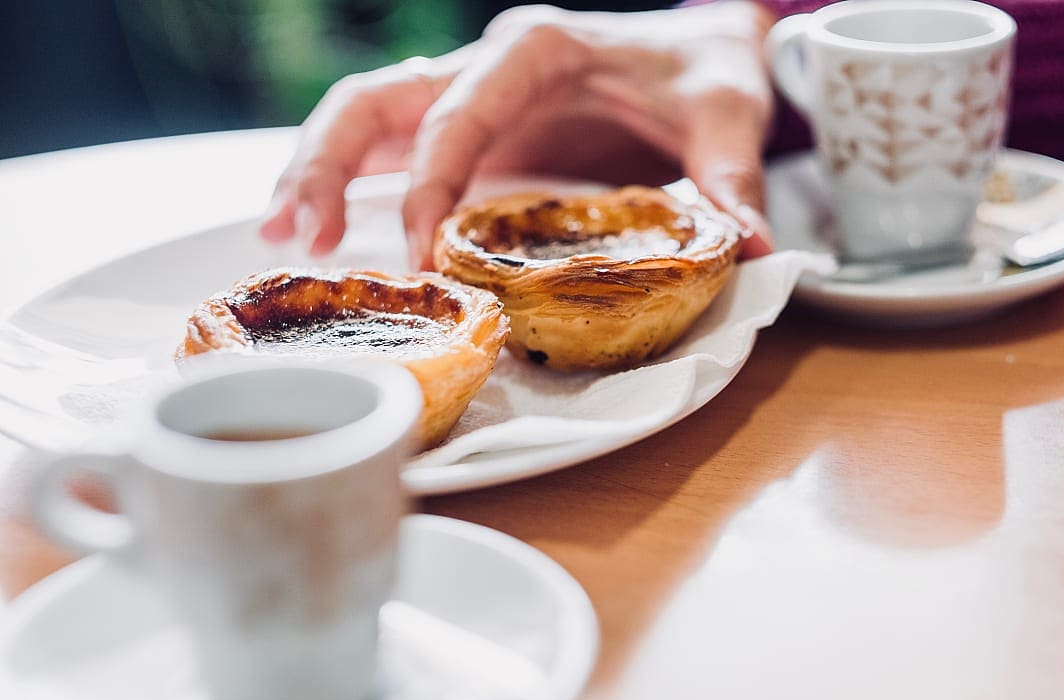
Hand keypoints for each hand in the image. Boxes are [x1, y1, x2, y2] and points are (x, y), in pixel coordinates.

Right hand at [260, 2, 776, 268]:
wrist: (699, 52)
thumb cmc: (703, 72)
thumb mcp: (725, 112)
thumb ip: (730, 177)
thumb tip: (748, 248)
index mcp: (536, 48)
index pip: (458, 113)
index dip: (427, 182)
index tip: (421, 252)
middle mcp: (486, 66)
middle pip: (377, 101)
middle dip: (326, 162)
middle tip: (294, 234)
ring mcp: (469, 98)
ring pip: (366, 117)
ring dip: (316, 169)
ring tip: (280, 233)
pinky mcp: (470, 131)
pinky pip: (391, 146)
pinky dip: (349, 183)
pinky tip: (321, 228)